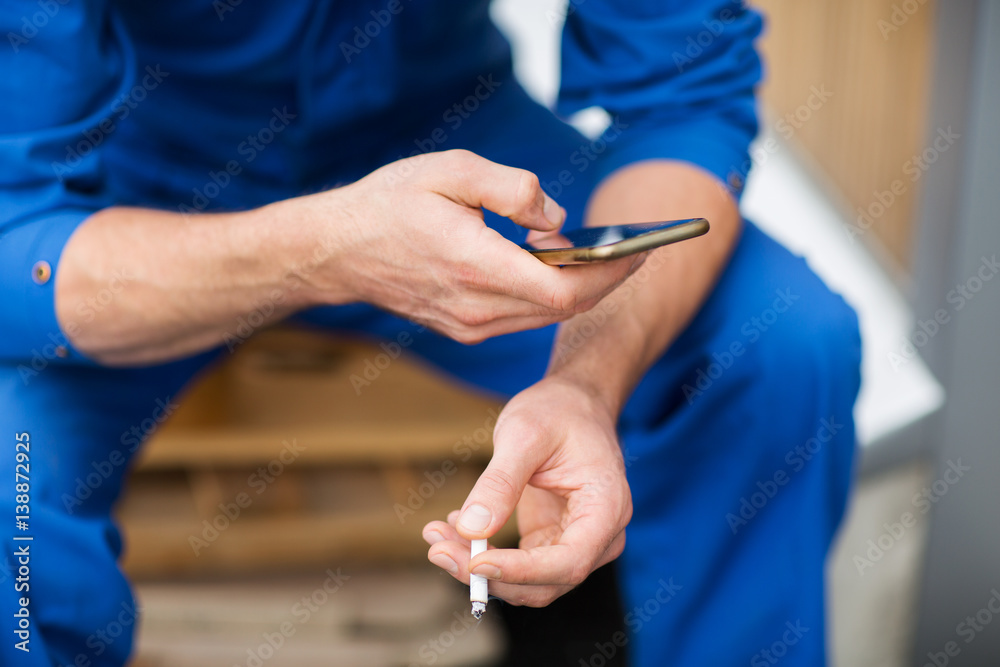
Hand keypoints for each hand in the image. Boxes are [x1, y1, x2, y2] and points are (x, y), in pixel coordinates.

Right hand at [296, 150, 642, 342]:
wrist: (337, 251)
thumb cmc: (390, 202)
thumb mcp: (451, 170)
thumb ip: (513, 188)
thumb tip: (557, 218)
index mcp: (474, 265)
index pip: (563, 290)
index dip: (610, 274)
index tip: (641, 250)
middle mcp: (476, 307)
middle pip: (564, 308)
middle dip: (607, 280)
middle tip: (636, 249)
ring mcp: (470, 325)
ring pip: (546, 316)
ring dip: (580, 288)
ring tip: (602, 254)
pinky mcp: (465, 330)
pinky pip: (524, 317)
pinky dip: (549, 295)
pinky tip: (553, 264)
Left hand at [421, 376, 631, 605]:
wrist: (572, 404)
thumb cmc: (557, 411)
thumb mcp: (524, 434)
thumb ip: (501, 482)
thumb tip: (471, 529)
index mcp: (607, 508)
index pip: (569, 561)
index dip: (521, 571)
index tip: (474, 563)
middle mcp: (599, 536)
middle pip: (545, 582)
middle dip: (489, 574)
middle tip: (437, 548)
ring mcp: (576, 544)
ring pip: (527, 582)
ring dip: (479, 569)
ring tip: (436, 536)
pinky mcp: (552, 543)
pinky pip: (517, 565)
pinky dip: (482, 556)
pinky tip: (453, 529)